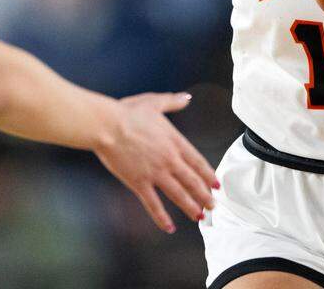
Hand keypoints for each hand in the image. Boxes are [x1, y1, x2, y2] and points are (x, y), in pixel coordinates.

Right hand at [93, 92, 218, 233]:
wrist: (108, 125)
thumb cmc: (127, 112)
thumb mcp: (154, 102)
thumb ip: (172, 102)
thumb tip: (186, 98)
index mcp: (174, 141)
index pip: (197, 161)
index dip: (208, 174)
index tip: (215, 184)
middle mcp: (169, 160)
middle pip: (192, 181)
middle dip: (204, 195)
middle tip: (212, 205)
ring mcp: (155, 173)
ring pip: (178, 195)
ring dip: (190, 207)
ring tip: (199, 216)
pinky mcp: (139, 183)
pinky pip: (153, 204)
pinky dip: (162, 217)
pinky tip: (169, 227)